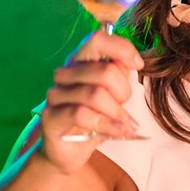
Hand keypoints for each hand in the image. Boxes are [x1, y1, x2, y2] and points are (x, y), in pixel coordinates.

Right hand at [37, 28, 142, 171]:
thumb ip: (120, 75)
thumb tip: (133, 62)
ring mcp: (55, 94)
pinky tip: (118, 131)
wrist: (68, 150)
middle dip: (123, 92)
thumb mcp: (112, 95)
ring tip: (124, 124)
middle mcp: (64, 74)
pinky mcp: (51, 116)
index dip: (122, 49)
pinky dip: (108, 125)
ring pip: (96, 95)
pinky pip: (84, 115)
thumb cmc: (93, 119)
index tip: (138, 65)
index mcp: (80, 61)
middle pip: (105, 71)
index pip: (98, 40)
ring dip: (117, 112)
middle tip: (124, 108)